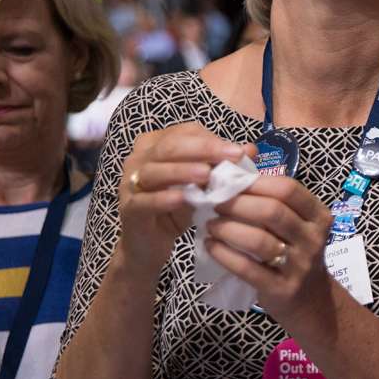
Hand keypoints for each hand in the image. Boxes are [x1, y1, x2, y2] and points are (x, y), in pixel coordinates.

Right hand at [120, 122, 253, 273]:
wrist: (150, 245)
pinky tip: (181, 199)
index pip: (185, 133)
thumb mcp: (203, 184)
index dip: (211, 140)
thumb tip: (251, 149)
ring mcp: (129, 183)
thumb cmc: (178, 207)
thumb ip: (223, 165)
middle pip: (170, 146)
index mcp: (157, 144)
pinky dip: (162, 199)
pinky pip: (143, 201)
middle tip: (232, 156)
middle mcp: (139, 158)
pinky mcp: (128, 208)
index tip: (238, 152)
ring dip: (182, 171)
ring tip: (207, 174)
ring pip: (154, 171)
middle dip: (203, 149)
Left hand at [204, 175, 334, 323]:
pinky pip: (248, 268)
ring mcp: (299, 265)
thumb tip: (238, 168)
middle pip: (273, 211)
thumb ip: (274, 199)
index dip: (256, 183)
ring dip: (228, 229)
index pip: (288, 189)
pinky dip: (224, 255)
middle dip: (237, 204)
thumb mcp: (297, 224)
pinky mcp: (281, 289)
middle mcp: (313, 239)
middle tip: (215, 203)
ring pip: (259, 240)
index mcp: (318, 216)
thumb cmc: (295, 253)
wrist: (310, 300)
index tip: (230, 183)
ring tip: (210, 225)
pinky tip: (210, 246)